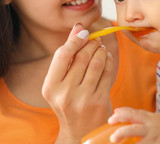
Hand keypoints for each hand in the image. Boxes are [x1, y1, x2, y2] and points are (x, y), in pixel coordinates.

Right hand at [42, 23, 116, 142]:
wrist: (80, 131)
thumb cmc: (69, 100)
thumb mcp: (60, 81)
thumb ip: (67, 54)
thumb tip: (77, 27)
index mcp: (50, 87)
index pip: (63, 54)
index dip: (75, 39)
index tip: (84, 32)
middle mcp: (64, 94)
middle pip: (82, 56)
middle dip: (91, 43)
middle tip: (95, 40)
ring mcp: (83, 99)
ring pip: (96, 62)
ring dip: (101, 50)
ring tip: (100, 48)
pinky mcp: (100, 101)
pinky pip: (107, 72)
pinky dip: (108, 60)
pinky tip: (106, 58)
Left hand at [108, 107, 159, 143]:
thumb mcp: (154, 119)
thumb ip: (139, 115)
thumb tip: (117, 111)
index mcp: (150, 118)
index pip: (133, 113)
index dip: (120, 116)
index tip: (110, 120)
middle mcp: (152, 128)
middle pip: (134, 129)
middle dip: (121, 132)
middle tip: (112, 138)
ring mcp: (155, 139)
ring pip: (139, 143)